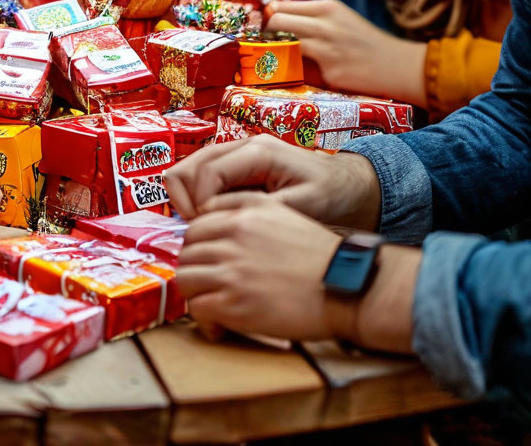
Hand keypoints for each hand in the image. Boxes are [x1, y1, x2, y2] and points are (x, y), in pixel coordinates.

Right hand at [164, 133, 380, 229]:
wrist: (350, 186)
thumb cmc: (333, 195)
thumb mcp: (306, 206)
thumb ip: (265, 209)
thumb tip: (223, 218)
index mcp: (259, 151)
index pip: (207, 173)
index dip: (200, 205)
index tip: (211, 231)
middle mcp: (241, 145)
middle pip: (188, 166)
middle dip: (186, 201)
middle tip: (203, 230)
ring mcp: (235, 153)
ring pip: (188, 169)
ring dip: (187, 199)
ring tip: (207, 226)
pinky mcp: (234, 165)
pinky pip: (200, 177)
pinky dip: (196, 198)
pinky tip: (214, 219)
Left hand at [177, 195, 341, 341]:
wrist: (345, 287)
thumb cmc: (319, 255)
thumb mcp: (281, 212)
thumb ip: (243, 207)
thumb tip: (211, 217)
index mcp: (243, 214)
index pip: (195, 225)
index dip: (197, 245)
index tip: (205, 260)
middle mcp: (232, 237)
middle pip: (187, 251)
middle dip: (195, 268)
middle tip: (208, 284)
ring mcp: (231, 270)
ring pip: (185, 278)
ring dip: (195, 293)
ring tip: (212, 304)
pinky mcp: (235, 303)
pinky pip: (196, 307)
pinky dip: (203, 318)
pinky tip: (219, 324)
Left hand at [264, 0, 427, 105]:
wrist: (398, 66)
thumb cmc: (363, 42)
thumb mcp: (339, 17)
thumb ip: (310, 14)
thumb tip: (272, 8)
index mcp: (327, 7)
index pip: (280, 4)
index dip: (269, 16)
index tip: (267, 26)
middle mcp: (325, 24)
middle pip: (275, 20)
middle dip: (267, 32)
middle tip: (269, 43)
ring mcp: (327, 48)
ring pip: (283, 43)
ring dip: (275, 51)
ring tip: (279, 57)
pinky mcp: (329, 72)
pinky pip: (300, 70)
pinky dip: (298, 72)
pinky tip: (302, 74)